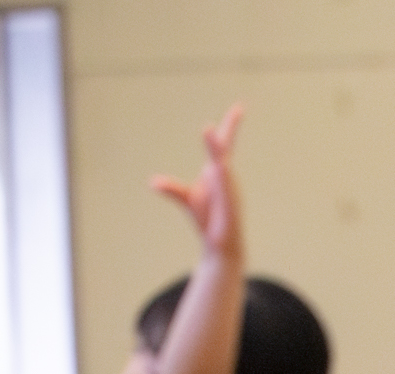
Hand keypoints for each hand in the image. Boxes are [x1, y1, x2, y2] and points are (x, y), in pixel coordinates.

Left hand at [153, 105, 244, 260]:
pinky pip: (224, 185)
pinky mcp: (230, 204)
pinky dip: (222, 174)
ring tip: (208, 129)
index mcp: (218, 171)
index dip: (230, 125)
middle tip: (238, 108)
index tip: (240, 107)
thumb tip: (153, 183)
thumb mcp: (186, 199)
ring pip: (222, 164)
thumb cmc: (208, 218)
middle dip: (228, 128)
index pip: (224, 144)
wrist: (221, 245)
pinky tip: (219, 165)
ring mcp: (229, 189)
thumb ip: (172, 189)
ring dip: (215, 148)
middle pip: (224, 148)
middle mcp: (226, 176)